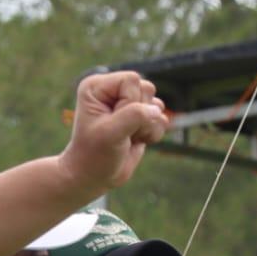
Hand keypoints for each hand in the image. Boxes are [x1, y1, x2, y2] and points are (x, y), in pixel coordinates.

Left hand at [58, 71, 168, 190]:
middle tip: (120, 131)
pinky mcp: (140, 118)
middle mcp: (112, 90)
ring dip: (148, 126)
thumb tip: (157, 110)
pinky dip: (153, 133)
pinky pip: (162, 118)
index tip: (113, 121)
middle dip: (140, 115)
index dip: (130, 102)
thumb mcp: (111, 133)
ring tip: (127, 137)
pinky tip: (135, 141)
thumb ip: (134, 116)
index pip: (132, 80)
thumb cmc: (94, 153)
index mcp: (97, 86)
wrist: (94, 176)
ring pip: (157, 104)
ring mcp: (127, 104)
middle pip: (147, 89)